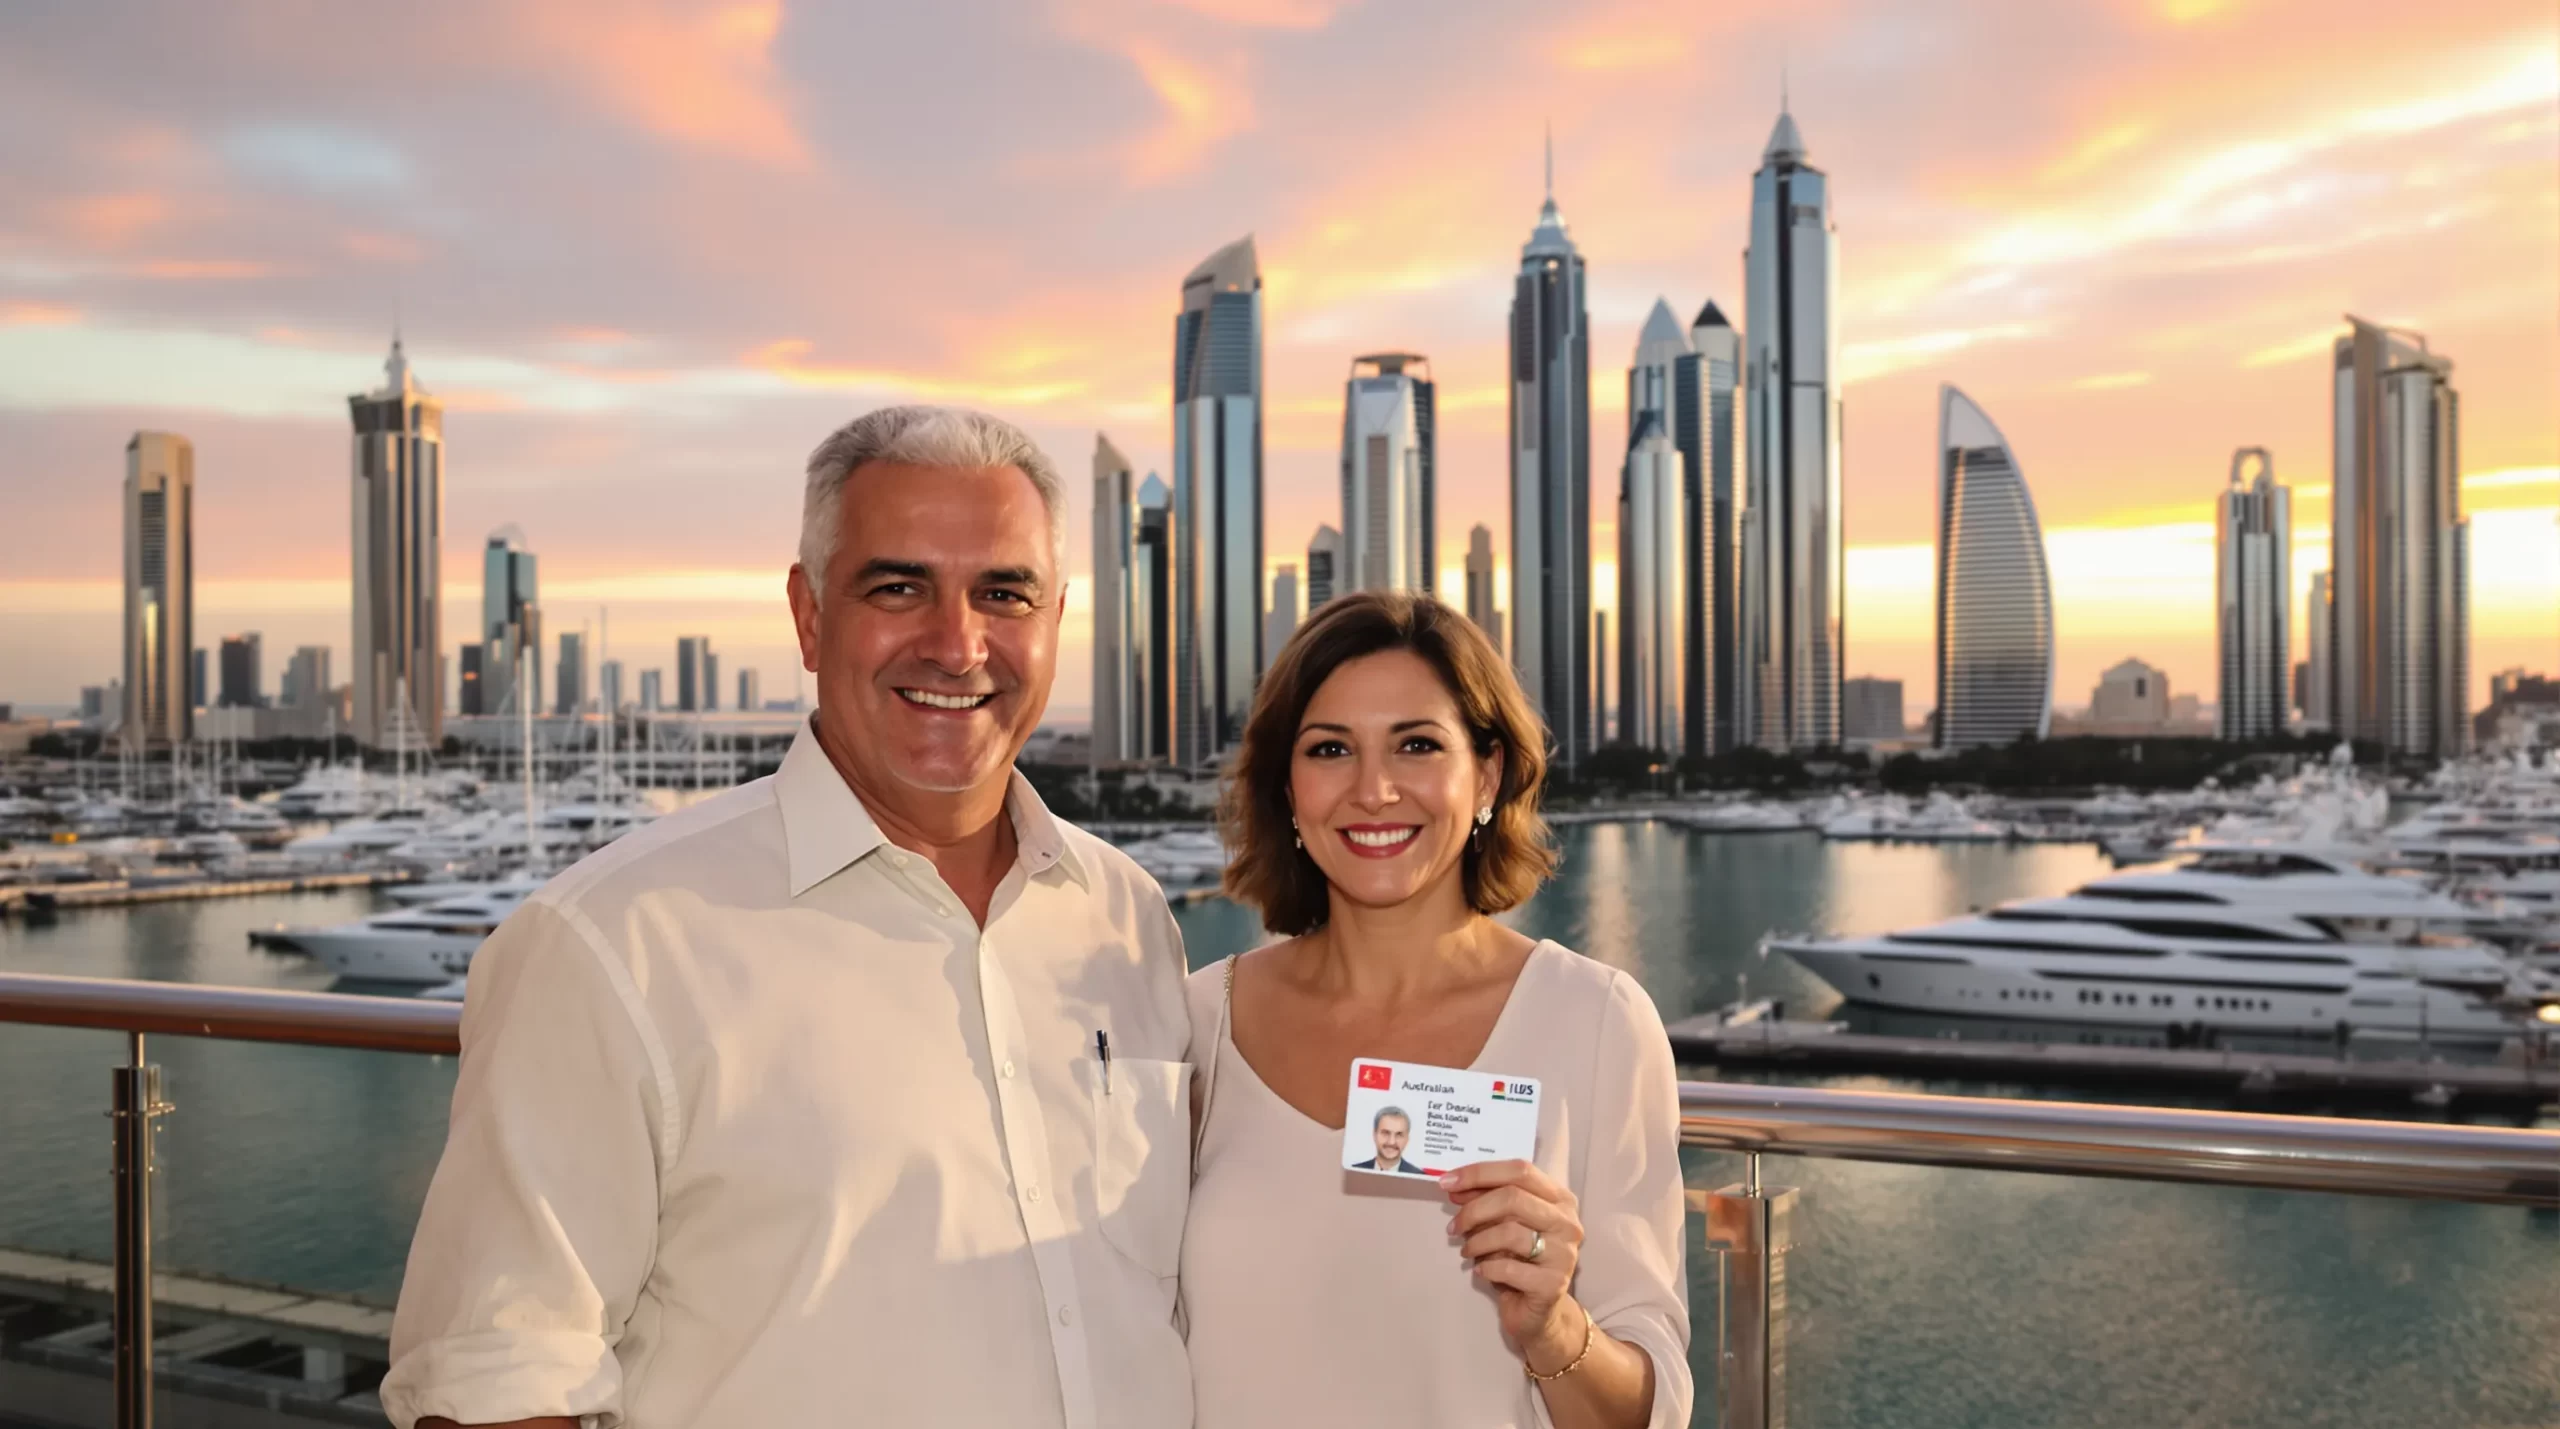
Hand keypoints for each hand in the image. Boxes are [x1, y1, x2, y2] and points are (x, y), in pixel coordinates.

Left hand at [1442, 1159, 1584, 1364]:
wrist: (1539, 1313)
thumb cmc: (1519, 1261)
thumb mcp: (1503, 1224)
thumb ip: (1485, 1201)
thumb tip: (1453, 1184)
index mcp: (1559, 1198)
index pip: (1519, 1170)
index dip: (1480, 1173)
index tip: (1446, 1181)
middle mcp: (1567, 1222)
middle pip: (1513, 1197)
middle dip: (1474, 1210)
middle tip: (1453, 1226)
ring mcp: (1564, 1253)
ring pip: (1510, 1232)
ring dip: (1478, 1241)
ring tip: (1467, 1250)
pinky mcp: (1553, 1284)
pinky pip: (1509, 1268)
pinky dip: (1486, 1268)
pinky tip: (1482, 1271)